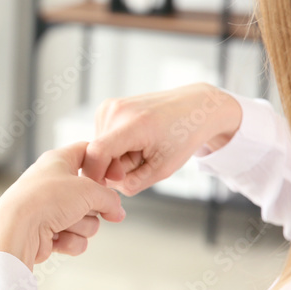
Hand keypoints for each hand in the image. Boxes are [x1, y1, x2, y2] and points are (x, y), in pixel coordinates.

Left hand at [0, 142, 125, 270]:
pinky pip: (74, 238)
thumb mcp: (89, 190)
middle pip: (91, 194)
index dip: (105, 164)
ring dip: (80, 226)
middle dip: (92, 207)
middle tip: (83, 208)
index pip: (88, 152)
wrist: (16, 230)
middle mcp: (52, 183)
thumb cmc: (46, 200)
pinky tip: (56, 238)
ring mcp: (48, 209)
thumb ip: (110, 199)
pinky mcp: (46, 233)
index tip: (117, 178)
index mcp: (57, 161)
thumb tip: (117, 211)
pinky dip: (69, 241)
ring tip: (63, 223)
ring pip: (85, 220)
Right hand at [81, 83, 241, 195]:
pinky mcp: (106, 107)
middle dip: (115, 166)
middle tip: (142, 160)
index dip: (97, 174)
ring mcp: (108, 106)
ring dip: (116, 156)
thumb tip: (104, 183)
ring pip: (99, 148)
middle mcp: (115, 111)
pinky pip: (102, 138)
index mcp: (132, 124)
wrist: (193, 107)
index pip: (97, 153)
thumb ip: (131, 183)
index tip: (113, 184)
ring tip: (141, 147)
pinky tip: (135, 140)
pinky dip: (116, 146)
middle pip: (98, 154)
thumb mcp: (163, 169)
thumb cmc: (183, 136)